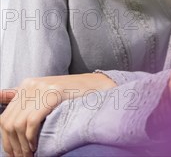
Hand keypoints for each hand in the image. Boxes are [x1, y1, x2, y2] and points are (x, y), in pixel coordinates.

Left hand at [0, 73, 115, 156]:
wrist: (96, 87)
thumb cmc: (71, 97)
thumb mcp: (45, 97)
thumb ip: (26, 103)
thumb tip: (3, 106)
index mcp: (26, 85)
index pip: (4, 117)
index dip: (6, 140)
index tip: (14, 154)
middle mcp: (31, 84)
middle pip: (8, 122)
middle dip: (13, 145)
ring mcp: (42, 88)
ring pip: (18, 124)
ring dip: (22, 145)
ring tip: (31, 153)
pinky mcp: (53, 93)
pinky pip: (32, 121)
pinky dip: (31, 138)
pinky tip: (37, 145)